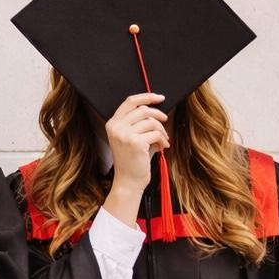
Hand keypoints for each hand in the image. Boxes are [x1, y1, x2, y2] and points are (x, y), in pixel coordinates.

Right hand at [103, 93, 168, 226]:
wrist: (129, 181)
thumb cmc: (132, 159)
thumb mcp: (131, 137)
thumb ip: (138, 122)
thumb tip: (155, 108)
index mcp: (112, 123)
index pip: (130, 101)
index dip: (147, 96)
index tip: (160, 98)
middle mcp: (116, 127)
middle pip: (143, 109)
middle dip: (159, 115)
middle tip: (165, 121)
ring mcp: (124, 134)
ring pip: (152, 121)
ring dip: (162, 130)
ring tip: (162, 140)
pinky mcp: (135, 142)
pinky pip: (156, 133)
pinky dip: (163, 139)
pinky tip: (162, 147)